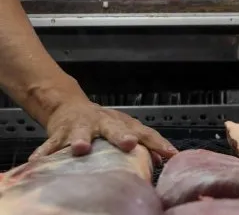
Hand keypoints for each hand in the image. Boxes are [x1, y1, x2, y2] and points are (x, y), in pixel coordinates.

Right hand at [29, 100, 177, 162]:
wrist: (70, 106)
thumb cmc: (104, 123)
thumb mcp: (125, 129)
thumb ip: (146, 144)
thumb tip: (165, 159)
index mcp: (123, 124)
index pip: (145, 133)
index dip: (159, 143)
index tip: (171, 153)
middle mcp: (103, 123)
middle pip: (114, 128)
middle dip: (121, 135)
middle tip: (129, 143)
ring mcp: (80, 127)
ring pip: (80, 132)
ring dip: (80, 140)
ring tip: (80, 148)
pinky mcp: (59, 134)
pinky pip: (50, 145)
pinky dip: (45, 153)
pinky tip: (38, 162)